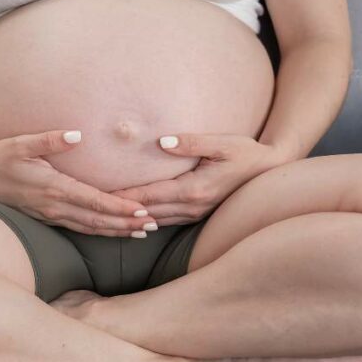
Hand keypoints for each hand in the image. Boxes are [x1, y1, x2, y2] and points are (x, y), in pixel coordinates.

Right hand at [0, 130, 157, 236]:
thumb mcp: (19, 143)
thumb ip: (49, 139)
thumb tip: (78, 135)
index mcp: (53, 187)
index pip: (94, 202)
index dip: (120, 208)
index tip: (142, 210)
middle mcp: (54, 206)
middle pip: (98, 220)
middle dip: (126, 223)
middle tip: (154, 224)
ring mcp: (50, 214)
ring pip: (90, 228)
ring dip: (116, 231)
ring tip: (141, 232)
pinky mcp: (47, 217)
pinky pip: (79, 228)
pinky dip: (99, 231)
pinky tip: (112, 231)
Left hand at [109, 134, 295, 226]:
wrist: (271, 173)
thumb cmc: (246, 153)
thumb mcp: (222, 143)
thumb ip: (191, 142)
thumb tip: (163, 141)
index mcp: (194, 190)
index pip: (149, 194)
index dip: (122, 195)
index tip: (98, 192)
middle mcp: (192, 207)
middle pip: (146, 212)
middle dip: (119, 209)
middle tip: (90, 205)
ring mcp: (194, 214)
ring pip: (153, 221)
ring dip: (129, 218)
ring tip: (103, 214)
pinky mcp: (196, 214)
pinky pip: (164, 221)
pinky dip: (145, 220)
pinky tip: (130, 217)